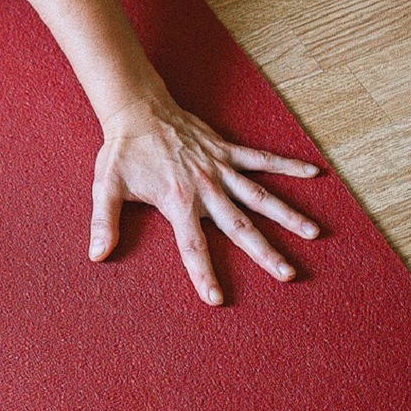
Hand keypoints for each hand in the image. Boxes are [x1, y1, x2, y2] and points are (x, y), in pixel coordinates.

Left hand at [89, 94, 319, 304]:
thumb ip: (104, 222)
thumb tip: (97, 255)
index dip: (203, 274)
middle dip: (264, 252)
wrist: (136, 110)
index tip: (217, 300)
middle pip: (239, 226)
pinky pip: (262, 158)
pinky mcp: (226, 150)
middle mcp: (204, 188)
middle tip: (288, 274)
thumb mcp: (106, 187)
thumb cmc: (122, 152)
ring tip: (314, 233)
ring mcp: (219, 168)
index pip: (192, 247)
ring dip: (287, 215)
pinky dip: (288, 164)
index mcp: (177, 201)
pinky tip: (314, 173)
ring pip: (260, 196)